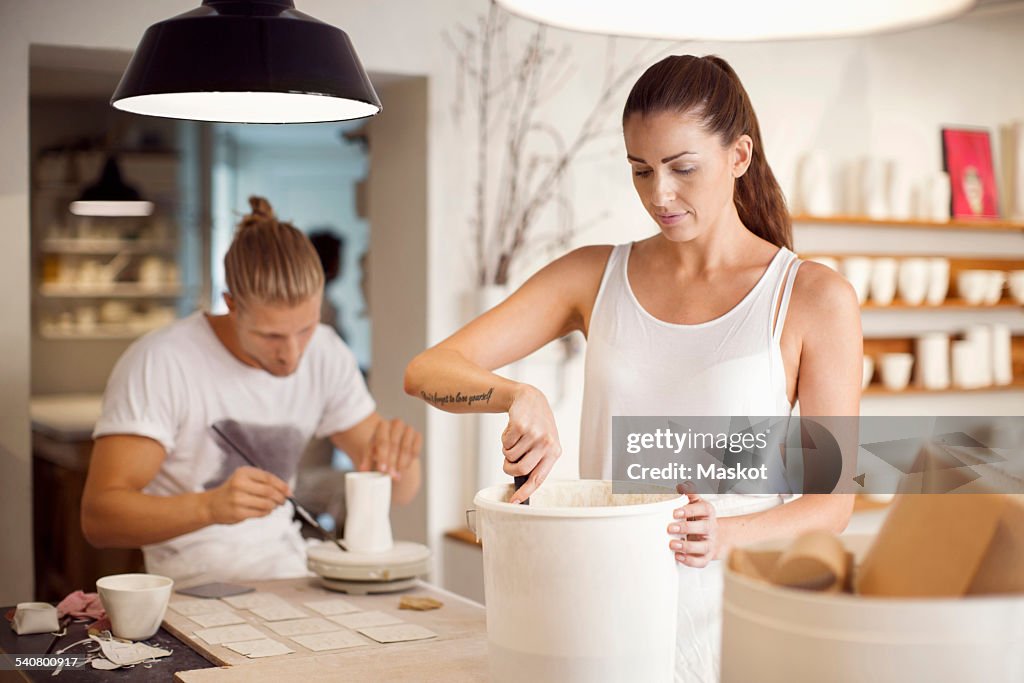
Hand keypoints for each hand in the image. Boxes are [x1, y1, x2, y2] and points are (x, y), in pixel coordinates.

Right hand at [205, 466, 289, 524]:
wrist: (212, 505)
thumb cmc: (234, 491)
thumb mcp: (246, 479)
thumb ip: (265, 482)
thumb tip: (287, 491)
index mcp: (243, 472)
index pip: (268, 478)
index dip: (282, 486)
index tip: (289, 492)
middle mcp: (239, 484)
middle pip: (269, 491)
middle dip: (280, 497)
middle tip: (283, 501)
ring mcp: (238, 499)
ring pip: (266, 503)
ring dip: (274, 506)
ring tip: (273, 506)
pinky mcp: (238, 512)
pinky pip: (260, 513)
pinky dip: (266, 512)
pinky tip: (264, 510)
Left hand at [364, 417, 421, 479]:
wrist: (395, 448)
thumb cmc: (380, 450)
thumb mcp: (371, 454)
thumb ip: (367, 460)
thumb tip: (363, 470)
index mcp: (382, 425)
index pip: (382, 441)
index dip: (382, 456)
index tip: (382, 469)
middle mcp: (396, 424)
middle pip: (394, 444)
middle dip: (391, 461)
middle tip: (390, 474)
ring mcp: (408, 429)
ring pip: (406, 448)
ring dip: (401, 463)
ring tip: (397, 475)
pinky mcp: (417, 436)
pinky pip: (415, 450)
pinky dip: (410, 461)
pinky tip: (404, 468)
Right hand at [502, 384, 560, 503]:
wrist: (530, 399)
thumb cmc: (536, 425)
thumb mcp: (544, 443)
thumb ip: (537, 461)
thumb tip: (522, 484)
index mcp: (554, 452)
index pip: (538, 478)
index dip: (525, 492)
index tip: (513, 502)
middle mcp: (546, 443)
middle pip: (521, 469)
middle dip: (509, 468)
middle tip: (508, 461)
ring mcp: (534, 434)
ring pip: (510, 456)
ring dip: (507, 450)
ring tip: (516, 439)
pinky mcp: (520, 425)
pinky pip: (505, 444)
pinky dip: (504, 439)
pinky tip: (513, 429)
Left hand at [667, 483, 717, 567]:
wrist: (713, 536)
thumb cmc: (698, 518)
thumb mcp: (695, 504)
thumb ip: (689, 494)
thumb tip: (682, 485)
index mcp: (708, 512)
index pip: (703, 509)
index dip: (690, 510)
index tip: (675, 512)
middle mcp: (711, 528)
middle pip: (704, 528)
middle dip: (686, 528)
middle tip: (670, 528)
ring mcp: (710, 543)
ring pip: (703, 547)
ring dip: (687, 546)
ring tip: (672, 544)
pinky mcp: (707, 557)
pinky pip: (701, 562)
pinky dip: (690, 561)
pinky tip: (678, 557)